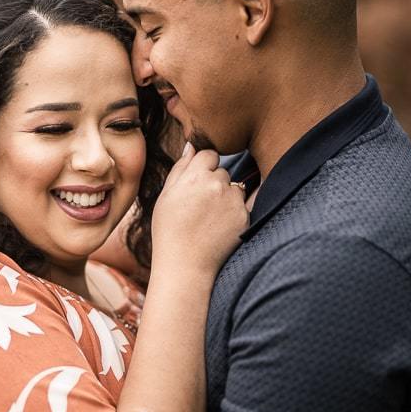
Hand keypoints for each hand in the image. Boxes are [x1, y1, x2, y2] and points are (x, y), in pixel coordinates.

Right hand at [151, 143, 248, 274]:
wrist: (185, 265)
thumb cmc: (169, 231)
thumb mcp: (165, 196)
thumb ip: (180, 168)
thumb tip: (191, 146)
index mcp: (195, 176)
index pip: (209, 154)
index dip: (203, 168)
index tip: (196, 184)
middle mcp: (217, 184)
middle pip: (223, 171)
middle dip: (214, 182)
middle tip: (199, 206)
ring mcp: (233, 201)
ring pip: (235, 187)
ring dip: (226, 196)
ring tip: (209, 219)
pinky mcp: (245, 216)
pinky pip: (244, 204)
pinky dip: (235, 212)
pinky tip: (220, 226)